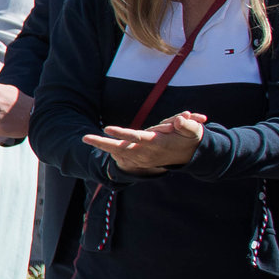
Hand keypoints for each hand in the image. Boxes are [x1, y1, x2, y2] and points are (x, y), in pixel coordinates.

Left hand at [86, 111, 207, 173]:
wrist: (188, 155)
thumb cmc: (189, 137)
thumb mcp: (194, 130)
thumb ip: (187, 124)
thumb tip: (180, 119)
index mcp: (157, 143)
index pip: (136, 138)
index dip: (122, 133)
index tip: (107, 128)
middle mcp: (146, 153)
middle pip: (121, 148)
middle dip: (102, 143)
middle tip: (85, 138)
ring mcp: (141, 158)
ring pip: (118, 151)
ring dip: (102, 145)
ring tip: (86, 138)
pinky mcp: (139, 160)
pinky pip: (121, 155)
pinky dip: (110, 150)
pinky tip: (97, 143)